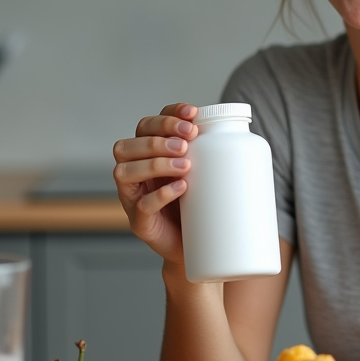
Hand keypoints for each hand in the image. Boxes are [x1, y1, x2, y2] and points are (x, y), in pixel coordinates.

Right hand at [113, 102, 198, 267]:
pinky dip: (161, 194)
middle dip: (158, 139)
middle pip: (128, 145)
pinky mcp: (140, 223)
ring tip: (186, 165)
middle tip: (187, 143)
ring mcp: (133, 198)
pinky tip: (181, 188)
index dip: (166, 116)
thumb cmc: (198, 202)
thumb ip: (208, 151)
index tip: (193, 114)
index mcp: (146, 155)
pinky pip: (141, 205)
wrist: (198, 246)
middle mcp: (134, 172)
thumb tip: (233, 125)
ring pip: (125, 172)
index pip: (146, 125)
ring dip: (156, 163)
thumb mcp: (203, 171)